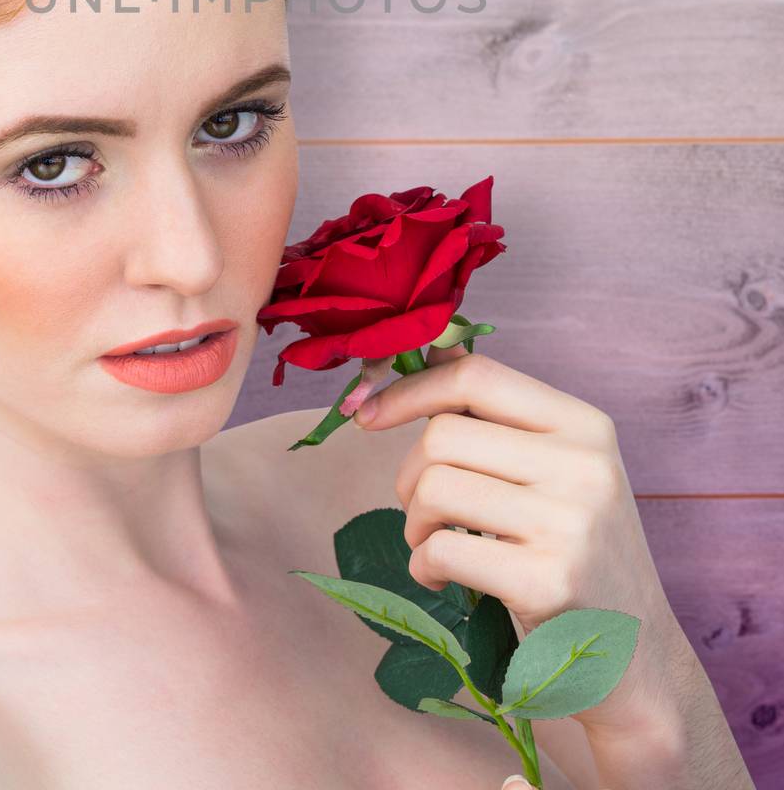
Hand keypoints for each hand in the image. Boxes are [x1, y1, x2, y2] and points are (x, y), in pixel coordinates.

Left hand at [353, 343, 691, 734]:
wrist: (636, 659)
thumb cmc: (579, 553)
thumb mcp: (558, 471)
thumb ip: (498, 415)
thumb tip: (434, 347)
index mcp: (585, 425)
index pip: (477, 375)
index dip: (410, 388)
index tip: (368, 414)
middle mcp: (584, 465)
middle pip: (443, 435)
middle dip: (410, 475)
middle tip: (423, 513)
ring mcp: (569, 523)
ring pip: (434, 488)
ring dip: (415, 525)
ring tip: (436, 546)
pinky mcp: (547, 582)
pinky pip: (442, 550)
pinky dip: (424, 567)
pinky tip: (444, 580)